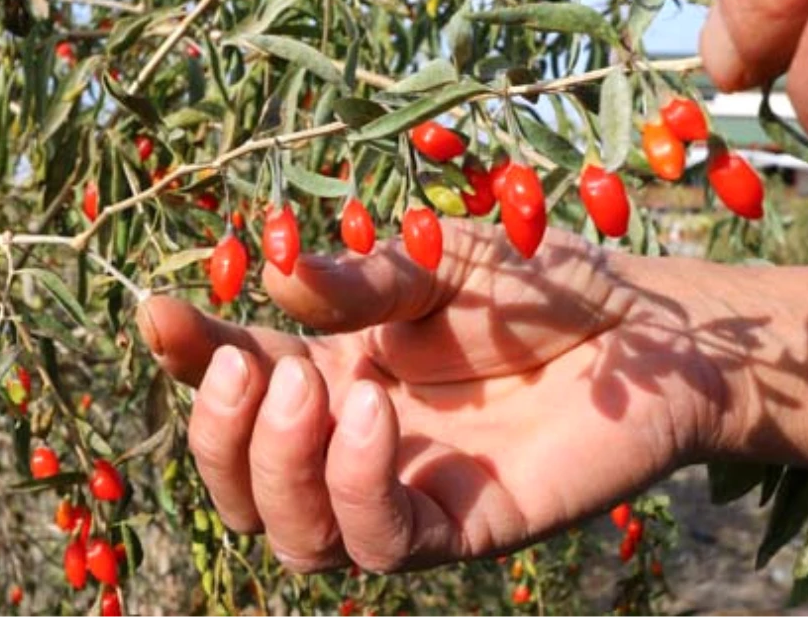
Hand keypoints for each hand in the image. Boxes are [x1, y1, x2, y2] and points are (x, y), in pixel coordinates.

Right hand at [136, 221, 724, 572]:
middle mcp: (352, 444)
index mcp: (334, 373)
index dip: (189, 358)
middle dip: (220, 432)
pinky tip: (369, 419)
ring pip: (292, 537)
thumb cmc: (542, 289)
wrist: (650, 332)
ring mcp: (403, 493)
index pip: (236, 382)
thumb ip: (362, 279)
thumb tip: (272, 277)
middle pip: (241, 485)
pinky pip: (378, 544)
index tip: (157, 313)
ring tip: (311, 386)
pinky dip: (352, 489)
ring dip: (275, 468)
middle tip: (255, 362)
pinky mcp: (462, 528)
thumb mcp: (438, 263)